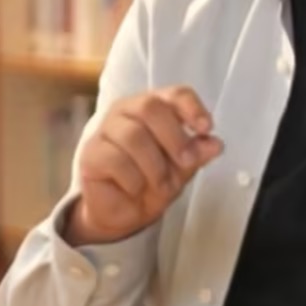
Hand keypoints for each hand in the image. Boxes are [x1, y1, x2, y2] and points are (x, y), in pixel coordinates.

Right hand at [66, 87, 223, 245]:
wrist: (124, 212)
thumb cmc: (153, 180)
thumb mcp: (182, 168)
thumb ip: (197, 153)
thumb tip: (215, 144)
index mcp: (154, 107)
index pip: (174, 93)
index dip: (192, 107)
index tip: (206, 128)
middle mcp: (126, 111)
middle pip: (150, 108)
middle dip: (174, 137)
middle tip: (187, 162)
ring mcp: (104, 131)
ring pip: (133, 136)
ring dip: (155, 166)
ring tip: (162, 185)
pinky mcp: (90, 154)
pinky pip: (115, 160)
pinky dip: (133, 180)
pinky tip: (135, 189)